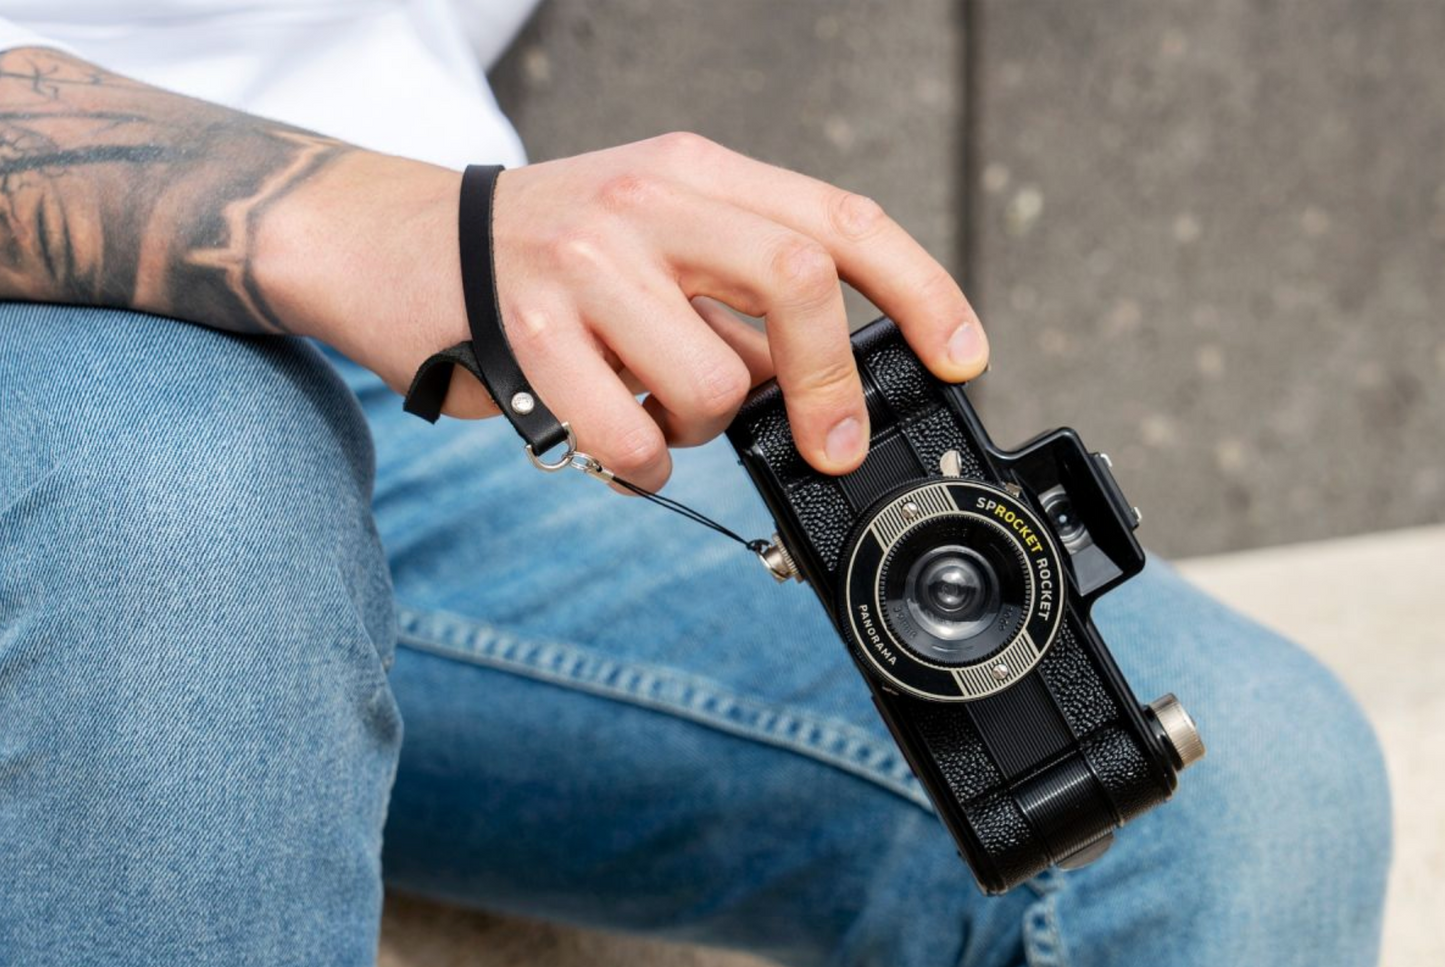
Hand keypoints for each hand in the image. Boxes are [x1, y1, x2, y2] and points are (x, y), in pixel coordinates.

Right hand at [280, 135, 988, 489]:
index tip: (961, 357)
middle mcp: (648, 200)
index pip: (839, 220)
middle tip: (831, 444)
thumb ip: (739, 289)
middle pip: (796, 280)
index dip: (921, 290)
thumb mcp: (655, 232)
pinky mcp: (529, 332)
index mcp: (696, 170)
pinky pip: (633, 436)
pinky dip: (643, 463)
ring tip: (659, 408)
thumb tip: (829, 381)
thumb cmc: (547, 254)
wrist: (397, 244)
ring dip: (703, 426)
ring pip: (712, 383)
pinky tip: (620, 440)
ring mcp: (585, 261)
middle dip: (829, 383)